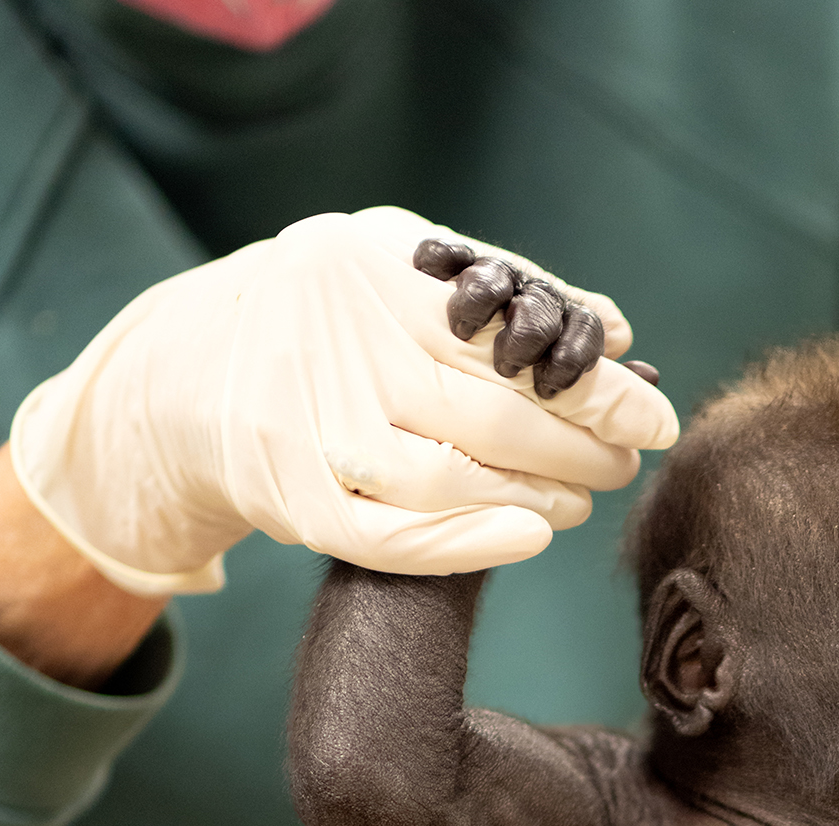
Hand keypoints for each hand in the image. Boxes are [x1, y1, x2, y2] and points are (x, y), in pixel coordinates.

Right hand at [9, 207, 680, 594]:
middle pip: (490, 416)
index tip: (654, 417)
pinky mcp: (289, 500)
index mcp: (369, 270)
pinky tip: (532, 537)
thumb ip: (508, 291)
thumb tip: (617, 331)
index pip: (510, 340)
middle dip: (580, 448)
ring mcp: (306, 428)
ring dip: (537, 497)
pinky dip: (470, 544)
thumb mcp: (402, 267)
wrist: (184, 372)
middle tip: (625, 463)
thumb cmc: (329, 316)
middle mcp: (333, 344)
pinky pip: (391, 539)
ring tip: (581, 497)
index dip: (595, 389)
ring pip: (448, 480)